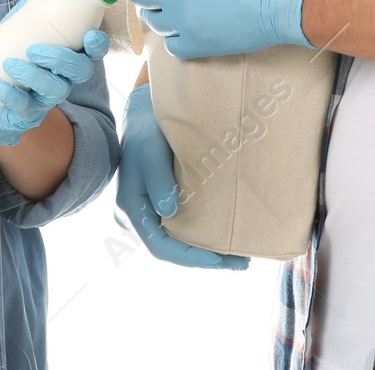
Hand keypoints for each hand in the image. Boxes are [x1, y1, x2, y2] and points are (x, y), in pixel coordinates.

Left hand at [0, 0, 109, 146]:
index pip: (95, 51)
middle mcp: (67, 77)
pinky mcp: (29, 112)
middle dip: (60, 60)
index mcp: (72, 53)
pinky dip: (8, 94)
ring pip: (54, 90)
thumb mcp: (25, 25)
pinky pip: (24, 107)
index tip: (88, 35)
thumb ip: (36, 5)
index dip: (97, 45)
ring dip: (33, 76)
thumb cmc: (16, 50)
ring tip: (10, 65)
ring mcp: (49, 97)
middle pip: (80, 72)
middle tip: (34, 50)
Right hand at [114, 83, 248, 269]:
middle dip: (206, 259)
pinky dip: (205, 232)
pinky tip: (226, 233)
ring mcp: (153, 209)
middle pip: (174, 248)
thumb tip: (169, 211)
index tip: (218, 260)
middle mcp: (142, 215)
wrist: (143, 111)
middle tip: (242, 263)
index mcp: (132, 208)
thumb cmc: (146, 130)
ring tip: (240, 254)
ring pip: (180, 239)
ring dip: (208, 249)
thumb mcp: (150, 152)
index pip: (160, 247)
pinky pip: (185, 224)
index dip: (190, 258)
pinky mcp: (165, 200)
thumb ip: (158, 180)